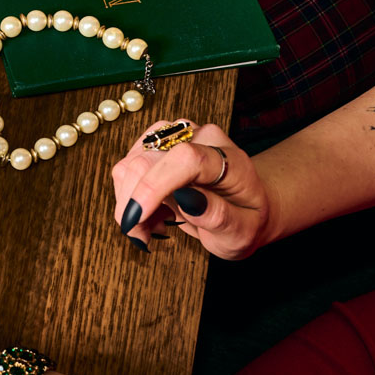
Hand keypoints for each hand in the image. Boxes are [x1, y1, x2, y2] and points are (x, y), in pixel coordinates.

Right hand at [108, 122, 271, 258]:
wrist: (246, 204)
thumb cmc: (246, 220)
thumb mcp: (243, 232)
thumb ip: (220, 217)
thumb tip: (188, 200)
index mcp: (229, 159)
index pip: (186, 158)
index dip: (155, 184)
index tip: (138, 216)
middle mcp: (200, 138)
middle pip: (148, 159)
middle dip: (134, 203)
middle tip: (142, 237)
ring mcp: (175, 137)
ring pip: (130, 163)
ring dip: (130, 202)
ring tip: (152, 226)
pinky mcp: (156, 143)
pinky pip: (127, 167)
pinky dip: (130, 196)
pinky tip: (151, 213)